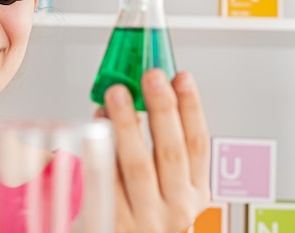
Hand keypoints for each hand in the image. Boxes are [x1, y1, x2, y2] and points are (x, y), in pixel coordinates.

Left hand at [96, 69, 209, 232]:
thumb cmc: (138, 211)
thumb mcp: (162, 183)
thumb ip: (155, 144)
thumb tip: (139, 95)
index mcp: (193, 193)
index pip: (198, 144)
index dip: (191, 108)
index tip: (181, 77)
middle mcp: (175, 208)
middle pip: (171, 152)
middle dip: (162, 109)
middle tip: (151, 77)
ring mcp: (145, 219)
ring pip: (138, 165)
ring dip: (128, 124)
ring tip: (118, 93)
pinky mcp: (113, 223)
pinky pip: (106, 180)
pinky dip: (101, 149)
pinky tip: (95, 124)